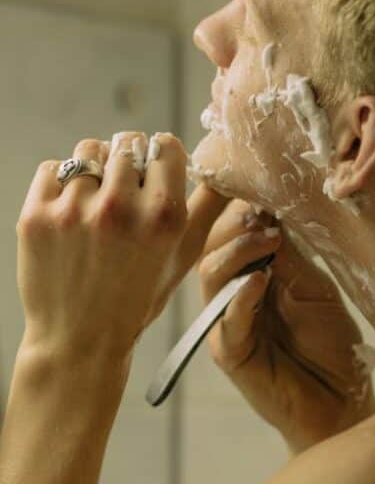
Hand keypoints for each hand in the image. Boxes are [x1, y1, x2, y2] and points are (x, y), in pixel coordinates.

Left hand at [16, 132, 229, 363]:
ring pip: (88, 150)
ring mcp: (74, 211)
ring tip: (95, 203)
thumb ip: (208, 205)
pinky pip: (53, 168)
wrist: (79, 341)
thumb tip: (227, 168)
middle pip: (127, 143)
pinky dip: (60, 182)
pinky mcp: (36, 215)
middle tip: (123, 194)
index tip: (153, 173)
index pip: (165, 145)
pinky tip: (70, 212)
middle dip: (128, 162)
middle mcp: (120, 208)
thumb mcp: (185, 254)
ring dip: (94, 169)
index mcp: (163, 215)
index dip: (160, 158)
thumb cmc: (137, 297)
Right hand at [196, 199, 374, 452]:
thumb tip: (269, 209)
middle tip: (260, 213)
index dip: (238, 206)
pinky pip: (227, 321)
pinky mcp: (231, 354)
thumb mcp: (315, 288)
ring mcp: (229, 323)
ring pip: (211, 277)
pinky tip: (260, 282)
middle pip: (213, 247)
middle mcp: (234, 293)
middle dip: (234, 224)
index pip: (231, 230)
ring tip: (268, 240)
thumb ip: (291, 255)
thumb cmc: (332, 344)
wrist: (344, 401)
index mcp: (254, 272)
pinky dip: (241, 298)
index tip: (257, 183)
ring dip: (238, 252)